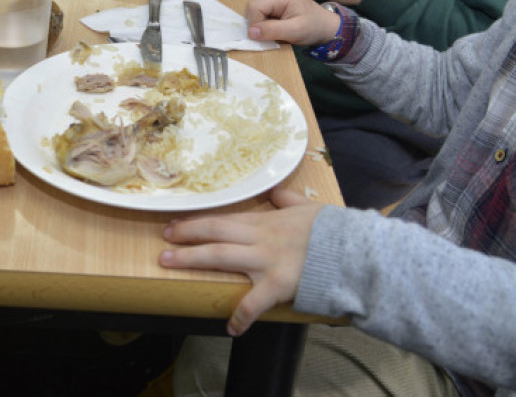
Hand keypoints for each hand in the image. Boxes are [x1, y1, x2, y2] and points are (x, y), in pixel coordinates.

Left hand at [159, 188, 322, 335]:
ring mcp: (267, 260)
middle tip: (163, 238)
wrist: (357, 252)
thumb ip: (288, 200)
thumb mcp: (309, 208)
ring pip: (221, 257)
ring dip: (192, 259)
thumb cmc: (334, 231)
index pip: (224, 219)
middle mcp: (260, 238)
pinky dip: (241, 316)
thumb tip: (277, 192)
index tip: (175, 223)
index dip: (197, 221)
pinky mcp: (279, 284)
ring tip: (168, 262)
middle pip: (215, 232)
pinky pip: (254, 302)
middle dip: (186, 234)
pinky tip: (231, 327)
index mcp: (265, 221)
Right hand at [246, 0, 340, 44]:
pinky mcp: (271, 0)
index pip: (254, 7)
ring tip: (277, 31)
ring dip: (261, 25)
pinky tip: (275, 27)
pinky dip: (264, 23)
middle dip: (259, 25)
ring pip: (253, 12)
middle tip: (274, 35)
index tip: (267, 37)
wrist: (324, 26)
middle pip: (252, 8)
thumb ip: (273, 30)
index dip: (255, 25)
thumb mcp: (296, 31)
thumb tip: (251, 32)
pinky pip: (258, 13)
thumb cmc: (313, 27)